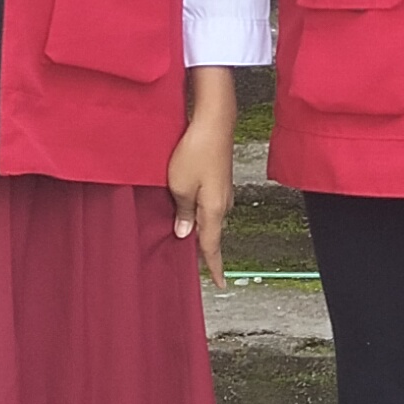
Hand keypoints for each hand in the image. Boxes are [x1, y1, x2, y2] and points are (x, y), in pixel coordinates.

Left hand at [170, 69, 236, 279]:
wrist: (214, 121)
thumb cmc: (196, 151)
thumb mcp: (180, 186)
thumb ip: (183, 212)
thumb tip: (184, 232)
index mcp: (214, 209)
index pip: (212, 246)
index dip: (215, 266)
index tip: (220, 283)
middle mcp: (223, 203)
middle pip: (212, 233)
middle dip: (204, 248)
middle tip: (198, 265)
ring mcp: (222, 190)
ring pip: (210, 217)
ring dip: (200, 228)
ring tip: (186, 237)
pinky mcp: (219, 179)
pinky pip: (209, 203)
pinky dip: (200, 211)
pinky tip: (190, 209)